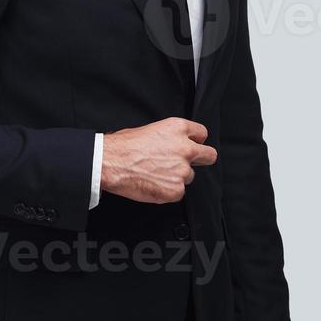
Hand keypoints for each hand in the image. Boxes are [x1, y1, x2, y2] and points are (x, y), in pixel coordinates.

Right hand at [100, 116, 216, 204]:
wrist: (111, 163)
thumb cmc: (123, 146)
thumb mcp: (150, 130)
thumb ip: (168, 137)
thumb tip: (171, 145)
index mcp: (178, 129)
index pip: (202, 134)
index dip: (195, 141)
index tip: (191, 145)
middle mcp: (185, 148)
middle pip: (209, 155)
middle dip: (201, 159)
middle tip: (186, 163)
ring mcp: (182, 170)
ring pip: (189, 176)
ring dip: (177, 177)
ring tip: (156, 174)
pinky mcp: (176, 189)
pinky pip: (178, 192)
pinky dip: (167, 191)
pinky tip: (153, 184)